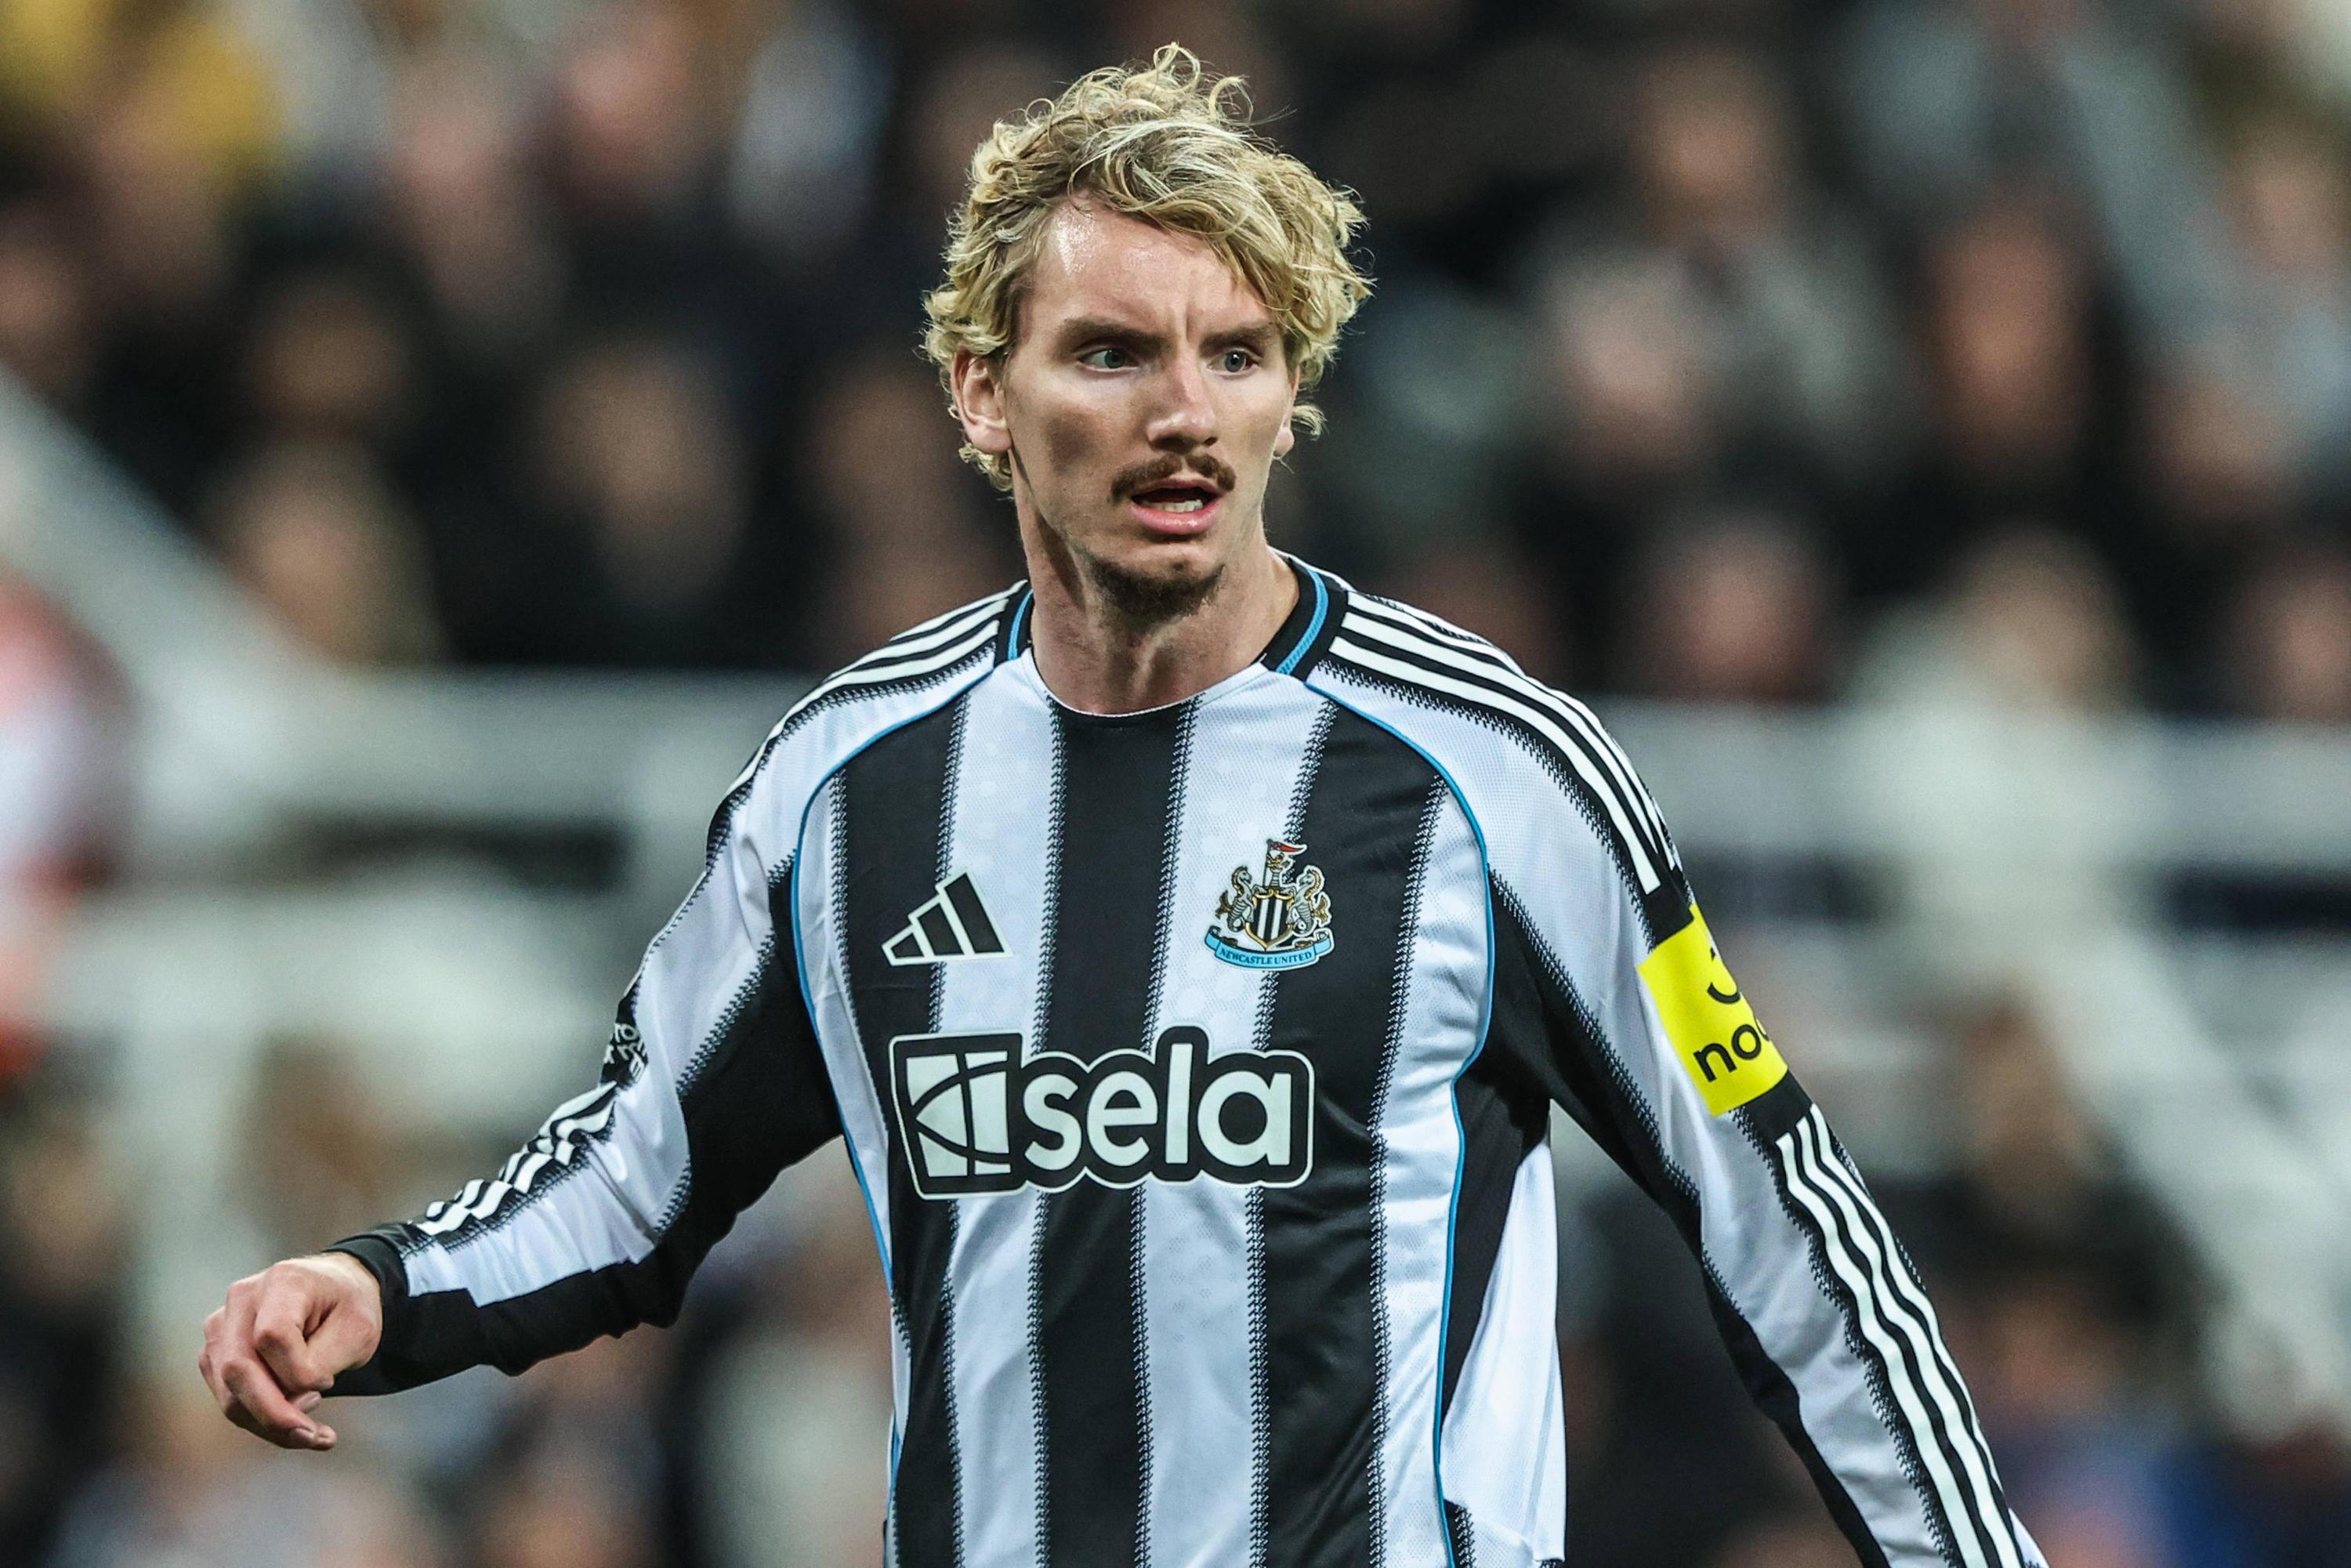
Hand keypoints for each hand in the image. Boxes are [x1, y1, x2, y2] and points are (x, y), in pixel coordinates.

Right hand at [198, 1252, 382, 1449]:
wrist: (335, 1294)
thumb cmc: (348, 1309)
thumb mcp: (357, 1331)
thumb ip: (318, 1364)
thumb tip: (286, 1402)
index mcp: (283, 1281)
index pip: (272, 1337)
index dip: (300, 1372)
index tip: (329, 1382)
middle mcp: (242, 1299)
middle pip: (238, 1369)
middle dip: (276, 1414)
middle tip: (316, 1436)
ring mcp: (221, 1326)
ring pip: (229, 1392)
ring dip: (269, 1424)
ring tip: (313, 1435)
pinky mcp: (215, 1353)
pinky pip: (229, 1398)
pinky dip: (260, 1421)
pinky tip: (293, 1427)